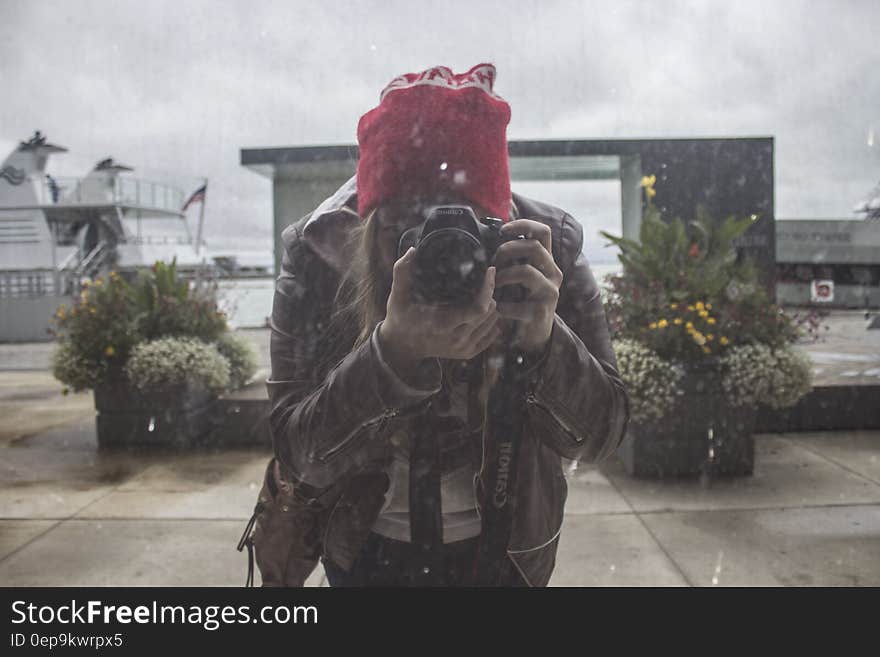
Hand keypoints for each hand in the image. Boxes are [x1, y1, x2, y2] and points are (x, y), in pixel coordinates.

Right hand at [378, 247, 501, 381]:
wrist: (401, 346)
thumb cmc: (401, 317)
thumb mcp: (398, 294)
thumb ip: (402, 271)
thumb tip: (412, 250)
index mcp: (443, 323)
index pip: (478, 308)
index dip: (488, 288)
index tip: (489, 271)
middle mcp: (456, 339)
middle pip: (489, 312)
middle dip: (490, 293)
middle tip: (484, 279)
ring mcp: (463, 348)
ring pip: (493, 322)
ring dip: (491, 306)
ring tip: (482, 293)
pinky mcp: (467, 353)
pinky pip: (491, 335)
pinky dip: (491, 321)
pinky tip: (484, 311)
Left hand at [492, 219, 562, 353]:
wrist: (534, 333)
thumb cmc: (522, 299)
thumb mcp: (520, 274)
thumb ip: (513, 258)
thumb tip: (490, 235)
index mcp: (547, 261)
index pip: (543, 232)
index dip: (523, 225)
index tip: (502, 230)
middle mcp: (553, 273)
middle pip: (534, 247)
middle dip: (507, 250)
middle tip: (494, 263)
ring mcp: (550, 292)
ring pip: (526, 272)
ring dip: (503, 276)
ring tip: (494, 285)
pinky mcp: (542, 312)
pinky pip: (518, 304)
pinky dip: (502, 306)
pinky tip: (498, 309)